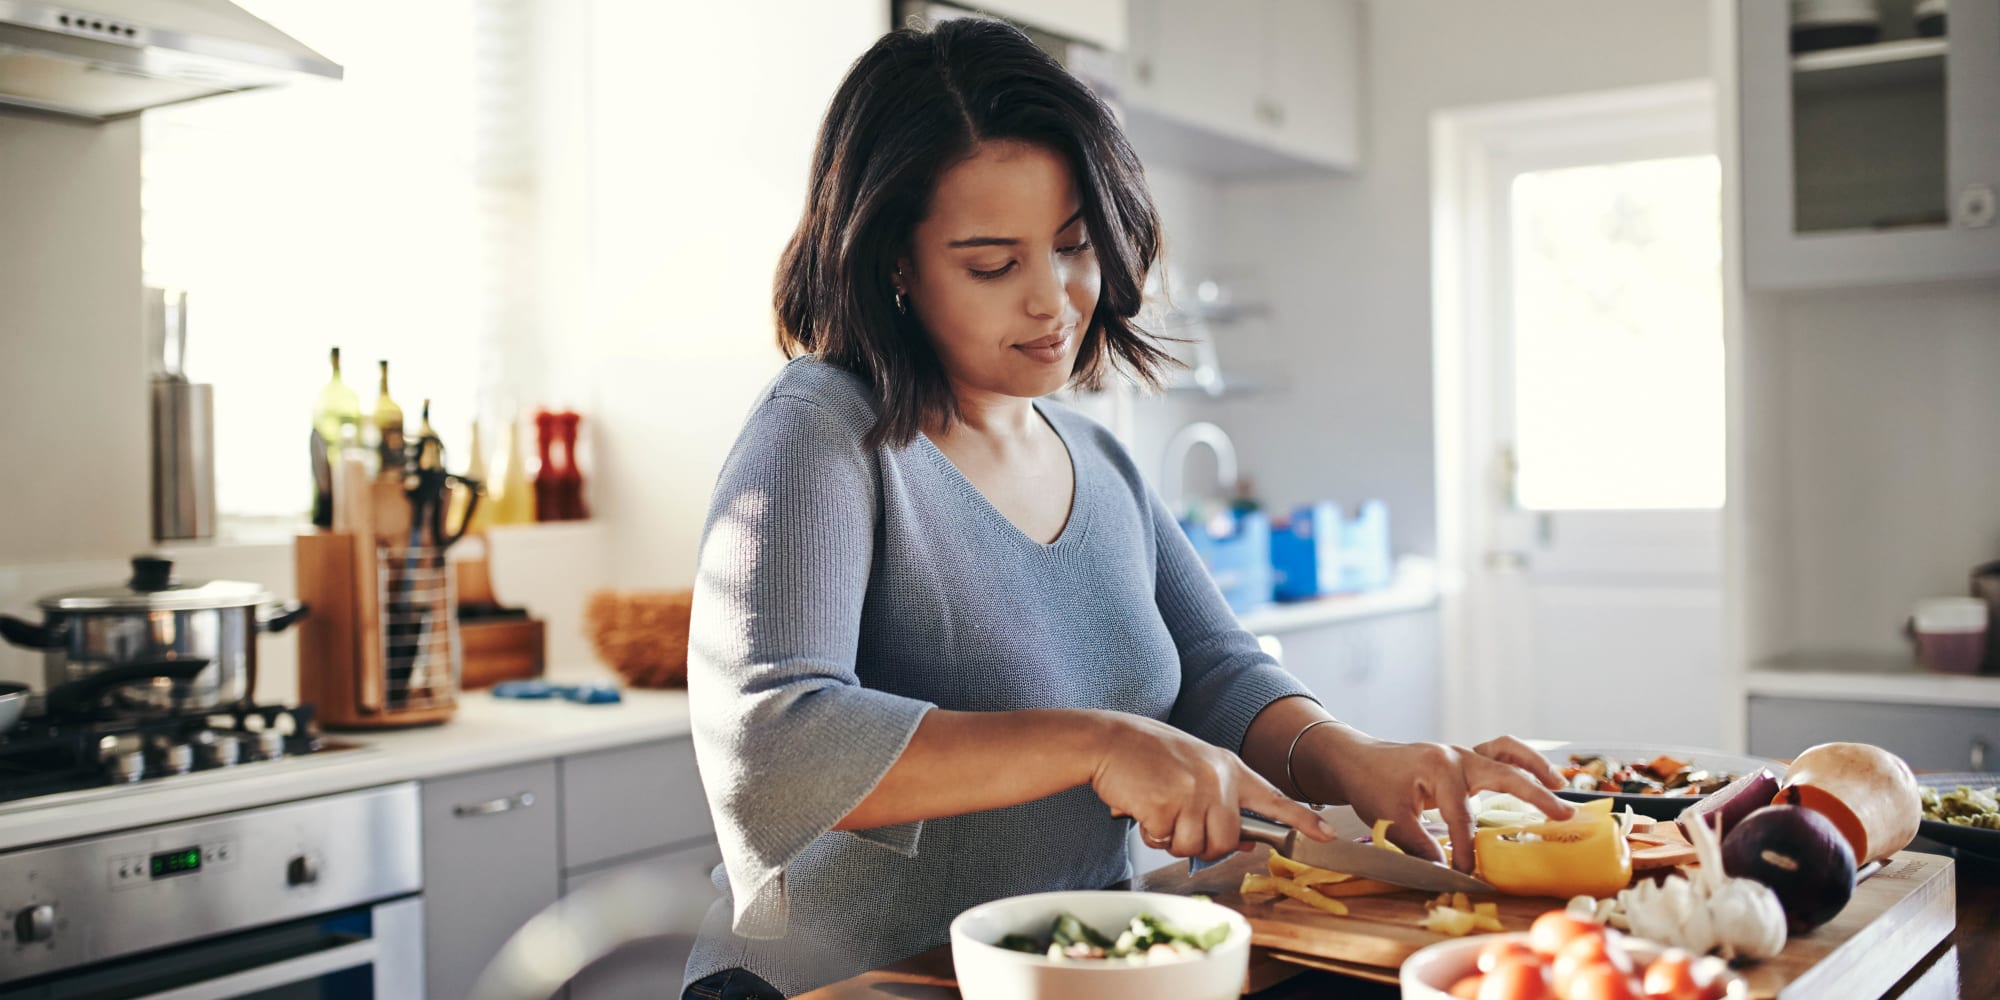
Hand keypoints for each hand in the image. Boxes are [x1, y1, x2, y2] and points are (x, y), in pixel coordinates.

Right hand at [1090, 713, 1336, 861]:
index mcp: (1228, 767)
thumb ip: (1222, 800)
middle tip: (1178, 822)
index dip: (1301, 820)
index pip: (1274, 798)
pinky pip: (1165, 841)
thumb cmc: (1148, 756)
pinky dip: (1151, 833)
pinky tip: (1142, 808)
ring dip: (1173, 839)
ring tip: (1158, 810)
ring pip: (1196, 846)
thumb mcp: (1195, 769)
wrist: (1109, 740)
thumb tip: (1247, 840)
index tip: (1327, 835)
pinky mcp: (1166, 805)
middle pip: (1227, 840)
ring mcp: (1193, 791)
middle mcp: (1217, 779)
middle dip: (1202, 843)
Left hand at [1297, 730, 1575, 873]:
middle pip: (1504, 774)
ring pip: (1506, 752)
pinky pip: (1499, 752)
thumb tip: (1444, 870)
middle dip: (1535, 795)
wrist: (1357, 759)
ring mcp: (1462, 753)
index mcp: (1438, 768)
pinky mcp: (1463, 758)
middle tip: (1563, 816)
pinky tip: (1539, 776)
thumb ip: (1418, 844)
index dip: (1467, 849)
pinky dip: (1520, 762)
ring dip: (1535, 767)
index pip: (1462, 817)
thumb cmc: (1371, 785)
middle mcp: (1456, 756)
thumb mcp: (1388, 818)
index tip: (1468, 873)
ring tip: (1560, 786)